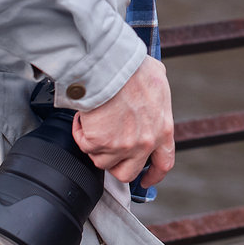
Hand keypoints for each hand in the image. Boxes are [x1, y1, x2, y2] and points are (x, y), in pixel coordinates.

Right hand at [72, 56, 175, 185]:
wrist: (112, 64)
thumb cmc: (133, 68)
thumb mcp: (158, 82)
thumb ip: (156, 99)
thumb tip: (152, 93)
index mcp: (162, 130)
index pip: (163, 164)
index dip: (153, 176)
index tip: (145, 179)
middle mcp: (144, 143)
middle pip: (127, 173)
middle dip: (114, 164)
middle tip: (107, 150)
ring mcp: (122, 146)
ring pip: (101, 160)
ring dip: (95, 144)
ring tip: (95, 121)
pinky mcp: (100, 142)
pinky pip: (84, 145)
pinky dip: (80, 131)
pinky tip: (84, 116)